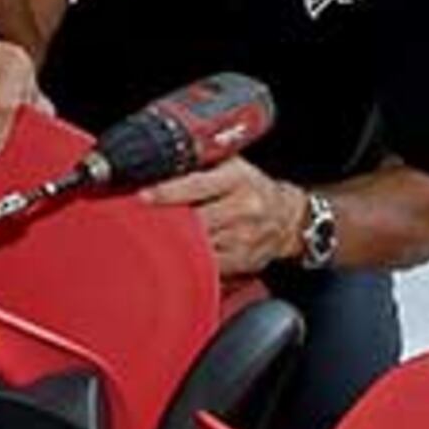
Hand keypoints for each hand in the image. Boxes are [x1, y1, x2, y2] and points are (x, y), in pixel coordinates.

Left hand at [145, 161, 307, 279]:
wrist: (288, 218)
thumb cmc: (251, 187)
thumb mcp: (232, 165)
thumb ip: (202, 162)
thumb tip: (162, 162)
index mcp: (237, 180)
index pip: (196, 186)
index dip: (167, 193)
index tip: (143, 197)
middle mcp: (243, 208)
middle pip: (194, 220)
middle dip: (165, 222)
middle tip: (139, 221)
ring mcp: (243, 238)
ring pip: (198, 245)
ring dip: (173, 244)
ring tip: (154, 238)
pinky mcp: (242, 261)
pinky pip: (208, 265)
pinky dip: (189, 261)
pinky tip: (176, 255)